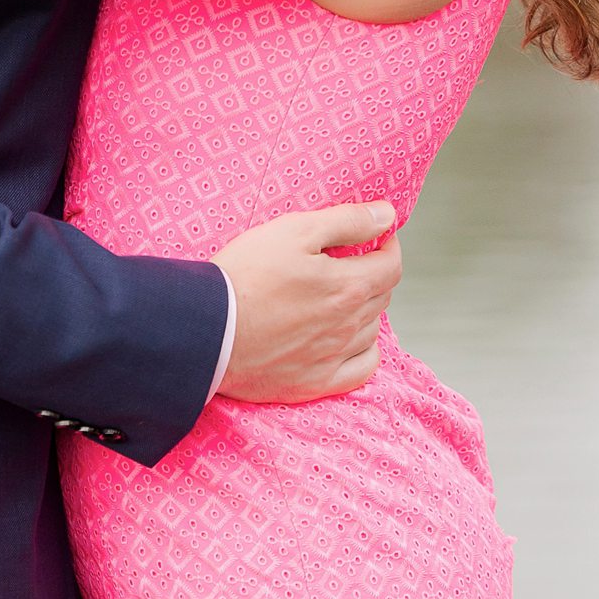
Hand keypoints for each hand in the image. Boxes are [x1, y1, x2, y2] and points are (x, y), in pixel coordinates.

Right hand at [213, 202, 400, 402]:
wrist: (208, 328)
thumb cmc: (246, 274)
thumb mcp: (294, 230)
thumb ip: (347, 221)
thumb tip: (387, 215)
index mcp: (347, 286)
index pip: (391, 266)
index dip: (389, 247)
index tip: (379, 238)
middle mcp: (348, 325)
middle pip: (382, 296)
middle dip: (375, 273)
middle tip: (355, 260)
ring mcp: (333, 358)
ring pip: (372, 330)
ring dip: (367, 308)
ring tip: (343, 295)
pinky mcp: (314, 383)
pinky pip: (361, 370)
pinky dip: (365, 352)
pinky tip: (350, 339)